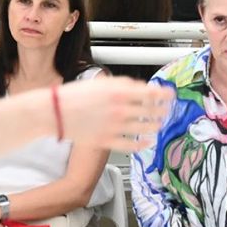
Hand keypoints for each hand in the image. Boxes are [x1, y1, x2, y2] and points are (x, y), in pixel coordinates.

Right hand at [49, 77, 172, 152]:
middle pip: (152, 111)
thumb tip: (141, 88)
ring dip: (156, 125)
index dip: (165, 95)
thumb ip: (123, 84)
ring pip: (145, 128)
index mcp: (118, 92)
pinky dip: (142, 143)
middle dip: (162, 110)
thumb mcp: (100, 82)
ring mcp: (114, 127)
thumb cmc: (74, 95)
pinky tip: (147, 141)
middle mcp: (120, 109)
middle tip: (166, 110)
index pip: (151, 93)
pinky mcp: (107, 140)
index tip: (171, 95)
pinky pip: (131, 144)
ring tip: (158, 123)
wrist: (55, 112)